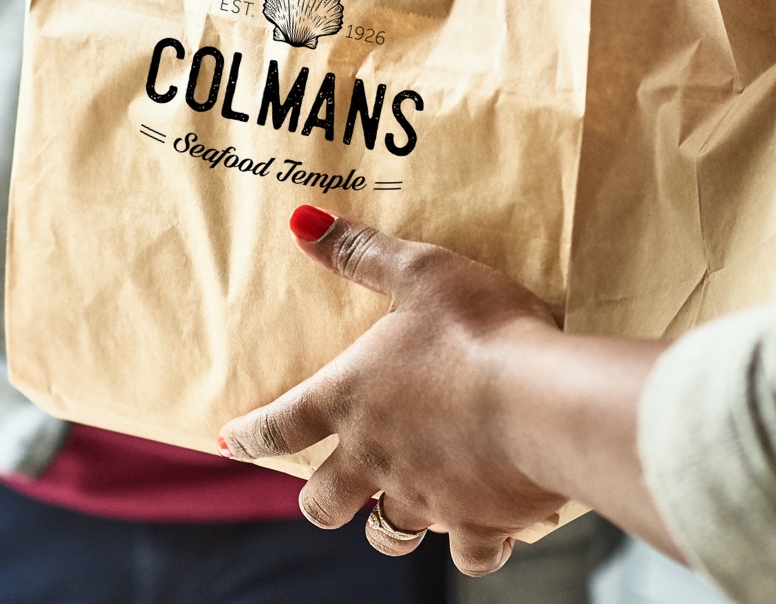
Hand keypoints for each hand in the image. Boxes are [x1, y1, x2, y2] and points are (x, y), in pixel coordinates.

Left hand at [219, 206, 570, 575]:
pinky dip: (474, 544)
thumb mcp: (422, 273)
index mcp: (351, 399)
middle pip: (321, 503)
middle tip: (326, 492)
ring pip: (387, 532)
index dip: (251, 434)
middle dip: (318, 501)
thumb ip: (361, 252)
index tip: (231, 441)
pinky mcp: (477, 523)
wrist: (544, 402)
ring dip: (387, 525)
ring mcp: (424, 496)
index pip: (280, 425)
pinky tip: (489, 528)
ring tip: (401, 511)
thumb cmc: (479, 330)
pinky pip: (468, 553)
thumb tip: (301, 222)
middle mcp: (375, 458)